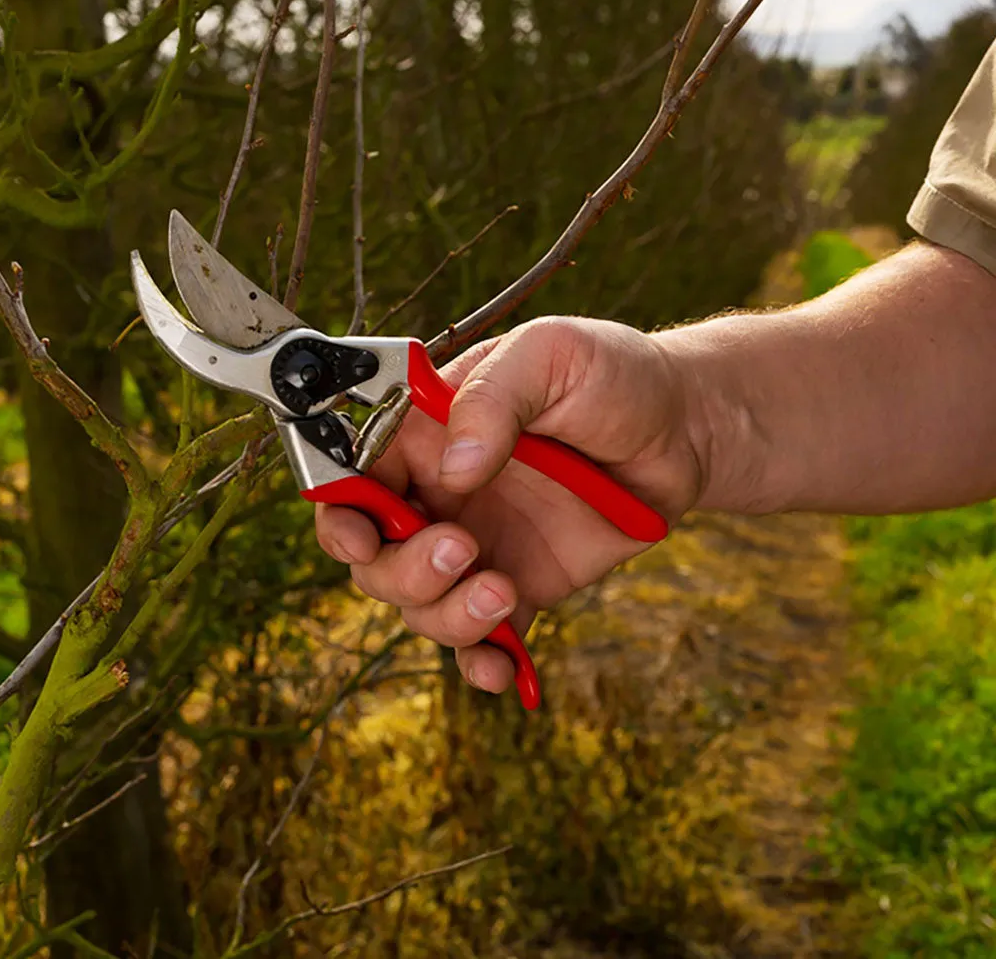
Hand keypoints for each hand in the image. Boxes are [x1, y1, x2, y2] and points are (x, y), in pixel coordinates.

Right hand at [315, 316, 702, 695]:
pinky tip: (502, 670)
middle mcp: (440, 493)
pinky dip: (480, 664)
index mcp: (427, 432)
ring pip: (419, 605)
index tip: (361, 535)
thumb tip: (452, 472)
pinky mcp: (518, 585)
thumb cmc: (612, 375)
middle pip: (373, 555)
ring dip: (446, 614)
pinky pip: (482, 639)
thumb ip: (494, 397)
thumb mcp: (551, 355)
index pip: (353, 475)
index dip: (340, 510)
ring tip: (504, 590)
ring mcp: (477, 545)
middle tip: (462, 548)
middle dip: (400, 569)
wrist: (683, 431)